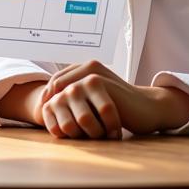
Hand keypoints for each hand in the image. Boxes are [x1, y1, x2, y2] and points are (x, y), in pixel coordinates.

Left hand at [40, 61, 188, 138]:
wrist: (146, 109)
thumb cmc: (119, 108)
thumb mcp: (95, 102)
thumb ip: (78, 99)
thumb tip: (50, 108)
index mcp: (85, 69)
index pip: (56, 80)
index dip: (47, 95)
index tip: (43, 111)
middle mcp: (88, 67)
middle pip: (57, 82)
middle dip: (50, 99)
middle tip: (46, 116)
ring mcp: (95, 73)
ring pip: (66, 89)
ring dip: (59, 105)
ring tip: (56, 119)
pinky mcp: (101, 83)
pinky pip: (78, 95)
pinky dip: (72, 109)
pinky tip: (70, 121)